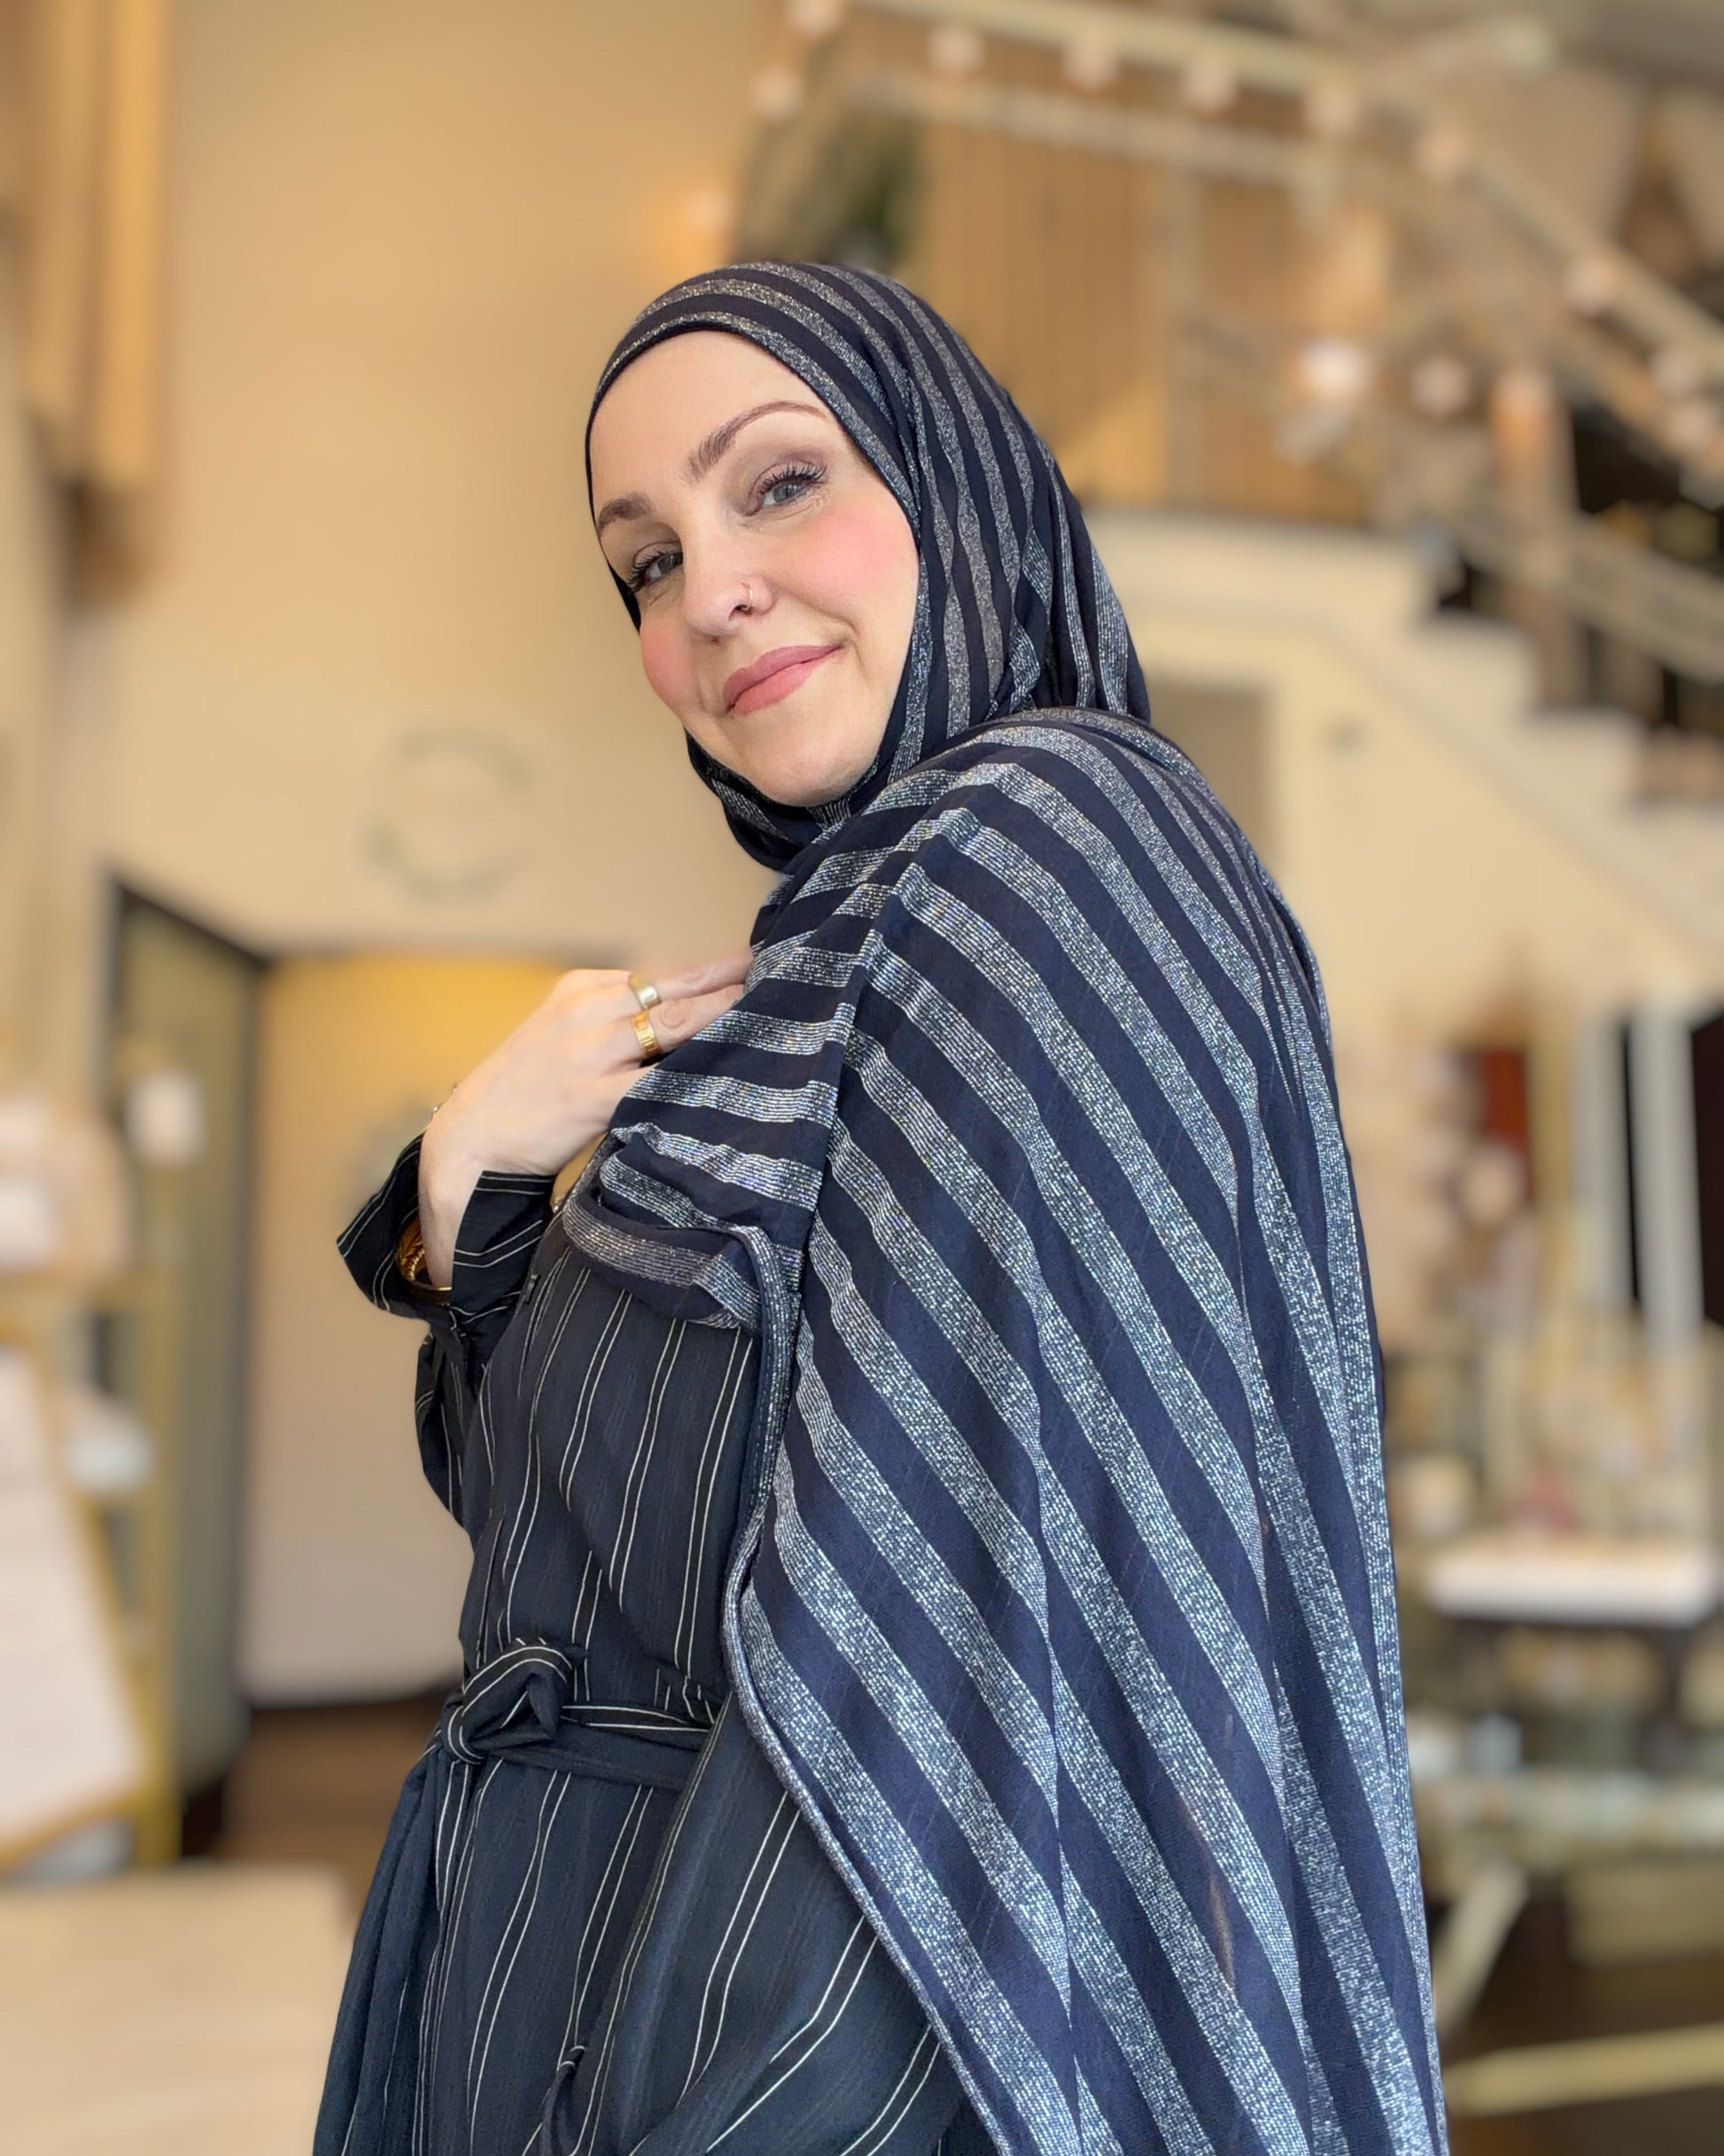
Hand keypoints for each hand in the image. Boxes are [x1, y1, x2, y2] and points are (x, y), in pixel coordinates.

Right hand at [416, 951, 750, 1286]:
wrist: (471, 1141)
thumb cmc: (526, 1093)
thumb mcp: (564, 1036)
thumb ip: (617, 1023)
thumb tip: (692, 1018)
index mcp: (581, 990)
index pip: (663, 975)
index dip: (716, 971)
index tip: (761, 961)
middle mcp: (587, 1011)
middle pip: (677, 989)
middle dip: (734, 982)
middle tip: (789, 971)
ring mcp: (589, 1052)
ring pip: (676, 1025)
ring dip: (728, 1017)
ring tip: (777, 1010)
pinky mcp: (592, 1097)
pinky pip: (659, 1082)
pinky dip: (699, 1073)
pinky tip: (736, 1070)